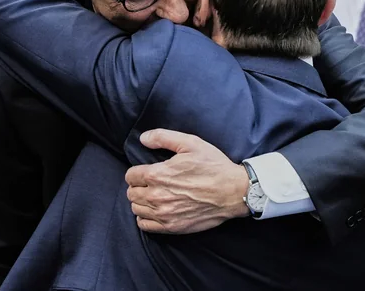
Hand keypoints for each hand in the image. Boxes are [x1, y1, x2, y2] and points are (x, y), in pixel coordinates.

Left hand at [123, 129, 248, 234]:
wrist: (233, 191)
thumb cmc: (213, 166)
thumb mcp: (190, 143)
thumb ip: (163, 137)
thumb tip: (143, 138)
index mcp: (158, 175)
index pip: (130, 176)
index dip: (137, 172)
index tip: (147, 171)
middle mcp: (156, 196)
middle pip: (131, 193)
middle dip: (138, 186)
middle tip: (151, 183)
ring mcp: (164, 214)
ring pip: (136, 209)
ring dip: (141, 201)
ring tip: (154, 196)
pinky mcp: (172, 227)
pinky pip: (145, 225)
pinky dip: (146, 218)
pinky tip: (155, 210)